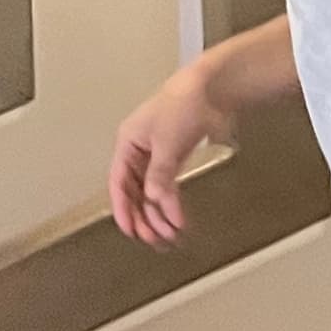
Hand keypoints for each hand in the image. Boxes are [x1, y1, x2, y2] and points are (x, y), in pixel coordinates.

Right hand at [109, 66, 213, 247]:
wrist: (212, 90)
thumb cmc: (182, 106)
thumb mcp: (166, 144)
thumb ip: (159, 175)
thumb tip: (154, 200)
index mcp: (128, 143)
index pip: (119, 182)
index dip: (122, 208)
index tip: (130, 230)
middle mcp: (140, 150)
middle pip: (136, 191)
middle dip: (144, 216)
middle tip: (154, 239)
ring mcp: (159, 154)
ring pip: (153, 192)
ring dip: (160, 214)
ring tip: (170, 235)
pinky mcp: (177, 156)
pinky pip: (169, 186)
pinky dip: (173, 203)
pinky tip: (178, 218)